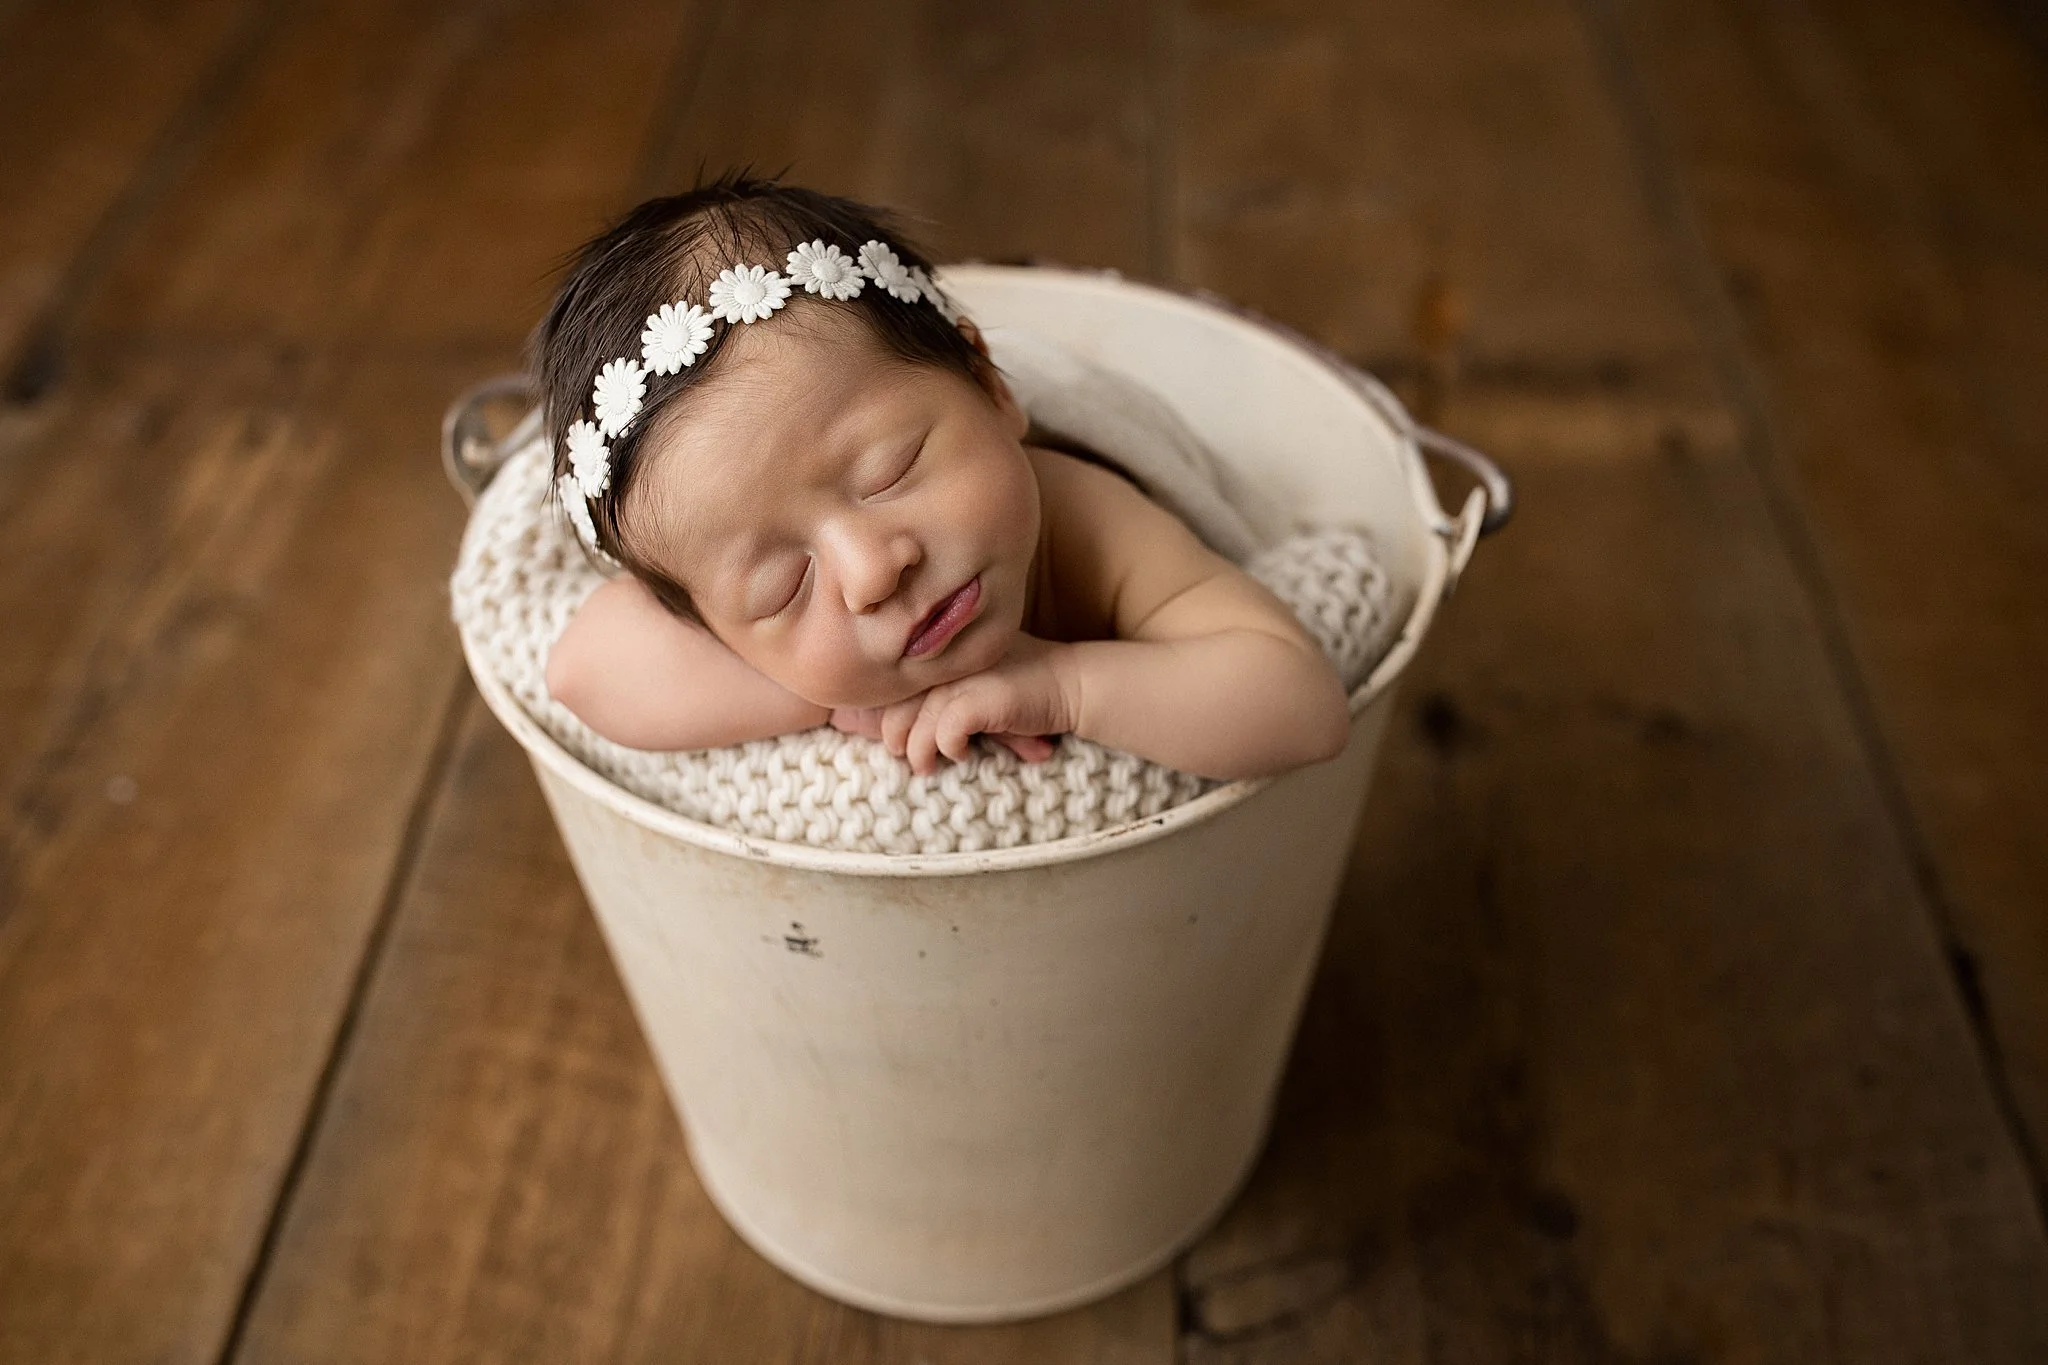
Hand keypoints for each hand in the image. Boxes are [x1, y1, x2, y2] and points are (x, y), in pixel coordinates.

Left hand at [835, 635, 1077, 773]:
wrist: (1071, 682)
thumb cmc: (1021, 686)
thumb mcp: (974, 681)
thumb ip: (940, 693)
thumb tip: (896, 730)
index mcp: (939, 653)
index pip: (892, 687)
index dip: (885, 718)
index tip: (894, 740)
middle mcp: (945, 661)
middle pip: (894, 707)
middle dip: (894, 739)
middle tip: (906, 758)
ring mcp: (962, 678)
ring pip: (915, 725)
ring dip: (918, 753)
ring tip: (927, 766)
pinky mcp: (981, 699)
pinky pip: (945, 733)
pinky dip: (949, 749)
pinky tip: (963, 753)